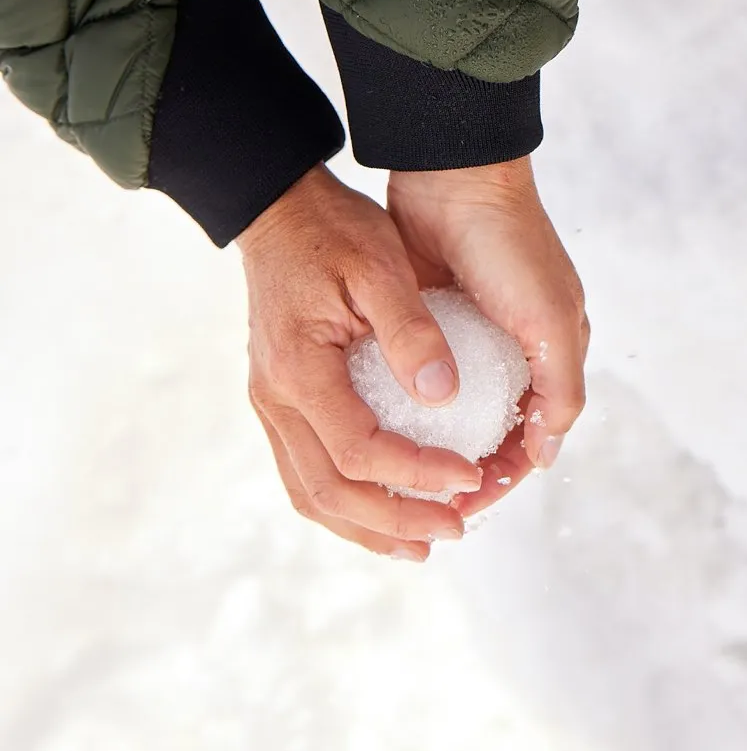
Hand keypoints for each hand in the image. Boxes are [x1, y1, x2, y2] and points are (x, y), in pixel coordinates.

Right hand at [238, 166, 484, 558]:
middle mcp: (275, 397)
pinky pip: (304, 469)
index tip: (471, 474)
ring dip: (365, 526)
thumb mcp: (381, 266)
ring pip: (310, 492)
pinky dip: (344, 500)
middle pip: (329, 491)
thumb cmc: (333, 230)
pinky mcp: (280, 397)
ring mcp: (271, 401)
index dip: (418, 474)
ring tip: (421, 541)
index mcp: (301, 369)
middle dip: (394, 521)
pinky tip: (383, 504)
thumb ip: (411, 331)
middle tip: (454, 529)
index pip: (361, 450)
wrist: (279, 209)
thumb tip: (444, 395)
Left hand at [387, 157, 587, 515]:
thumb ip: (559, 388)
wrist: (455, 176)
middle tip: (432, 503)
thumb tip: (547, 455)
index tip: (470, 504)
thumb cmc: (511, 246)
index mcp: (553, 347)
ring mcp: (471, 331)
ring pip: (455, 408)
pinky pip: (421, 375)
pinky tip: (386, 430)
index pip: (534, 433)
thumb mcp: (550, 320)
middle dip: (467, 468)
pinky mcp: (430, 315)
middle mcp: (514, 345)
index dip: (506, 473)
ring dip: (436, 443)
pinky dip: (410, 406)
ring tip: (404, 478)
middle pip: (493, 428)